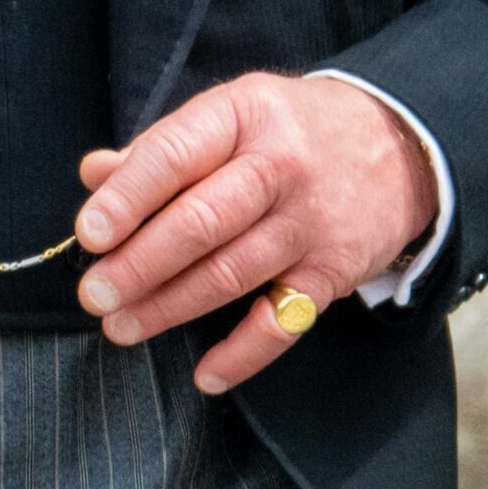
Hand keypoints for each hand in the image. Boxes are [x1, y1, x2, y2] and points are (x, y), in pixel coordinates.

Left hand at [72, 74, 437, 393]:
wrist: (397, 147)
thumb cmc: (288, 131)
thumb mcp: (230, 114)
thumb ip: (161, 148)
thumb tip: (94, 175)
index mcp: (242, 114)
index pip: (175, 155)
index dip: (128, 197)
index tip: (89, 234)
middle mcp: (279, 166)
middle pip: (202, 221)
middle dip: (141, 263)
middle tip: (95, 295)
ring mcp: (310, 223)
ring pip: (232, 274)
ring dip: (171, 307)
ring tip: (121, 326)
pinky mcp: (334, 273)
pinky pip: (283, 322)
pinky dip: (243, 354)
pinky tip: (204, 374)